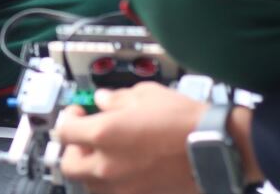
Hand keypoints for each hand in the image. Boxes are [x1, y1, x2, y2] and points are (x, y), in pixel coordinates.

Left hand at [54, 83, 206, 193]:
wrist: (216, 148)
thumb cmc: (185, 121)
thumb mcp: (145, 95)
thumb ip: (116, 98)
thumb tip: (102, 100)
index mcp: (104, 134)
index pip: (63, 132)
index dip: (68, 119)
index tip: (78, 113)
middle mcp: (107, 165)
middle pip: (68, 165)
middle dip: (73, 149)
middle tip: (87, 137)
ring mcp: (123, 187)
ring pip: (89, 183)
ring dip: (92, 168)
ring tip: (108, 154)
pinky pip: (114, 192)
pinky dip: (114, 182)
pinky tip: (128, 168)